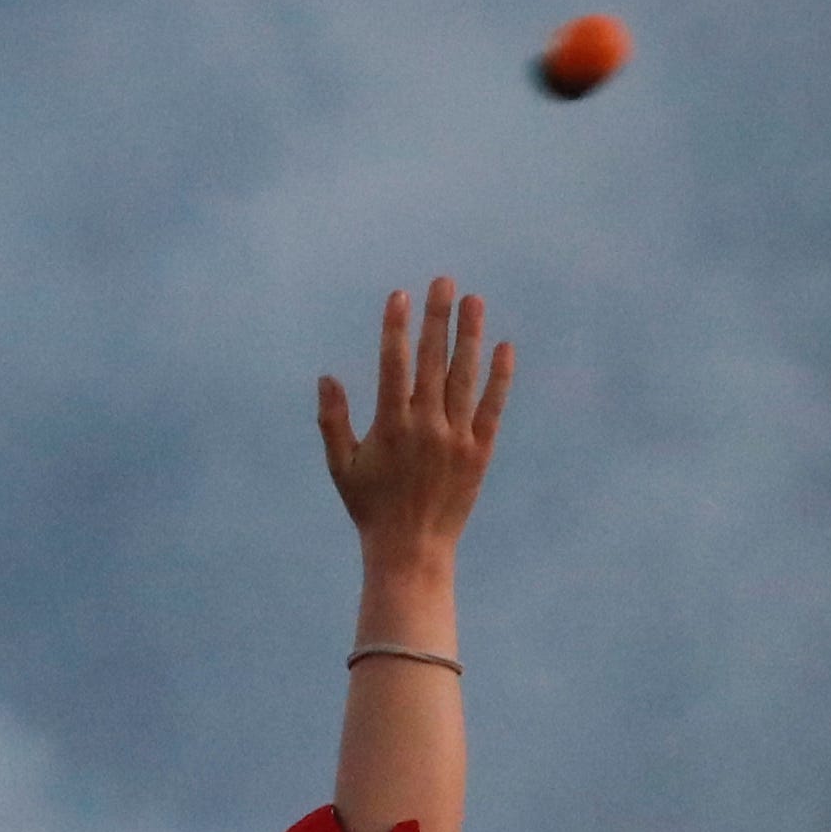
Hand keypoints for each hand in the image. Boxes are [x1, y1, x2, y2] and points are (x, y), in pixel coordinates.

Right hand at [316, 278, 511, 565]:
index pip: (394, 366)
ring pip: (464, 376)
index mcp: (390, 427)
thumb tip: (327, 377)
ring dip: (469, 335)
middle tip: (444, 282)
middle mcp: (425, 427)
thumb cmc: (371, 508)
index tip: (400, 296)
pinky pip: (492, 407)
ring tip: (474, 300)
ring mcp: (456, 438)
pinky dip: (499, 377)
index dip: (396, 328)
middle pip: (433, 361)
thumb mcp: (341, 467)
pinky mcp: (480, 453)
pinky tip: (504, 347)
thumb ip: (332, 420)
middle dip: (438, 318)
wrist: (412, 549)